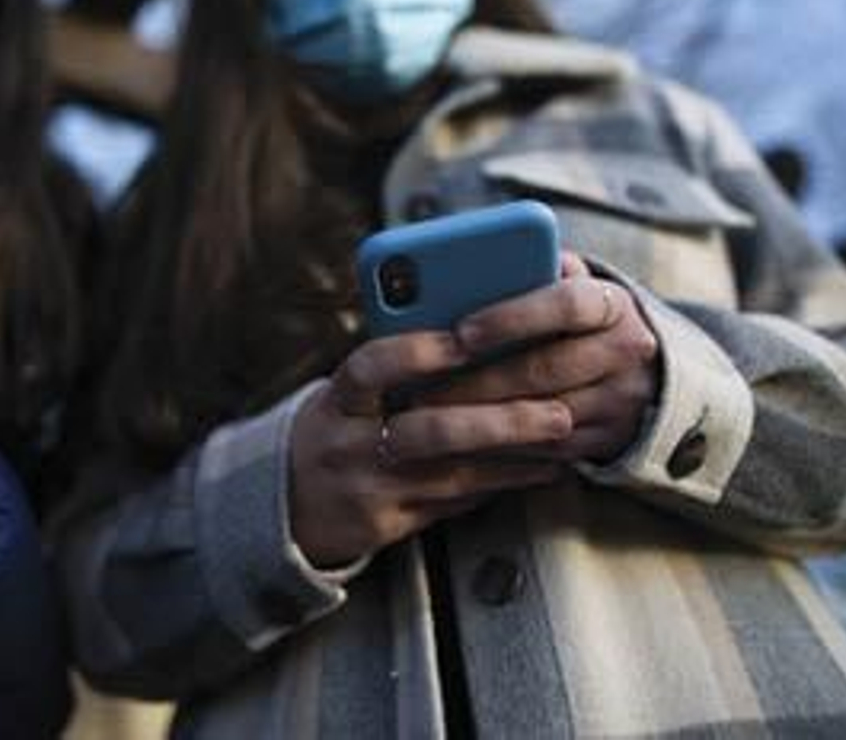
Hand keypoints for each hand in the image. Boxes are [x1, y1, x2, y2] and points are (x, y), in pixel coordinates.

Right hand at [288, 331, 570, 568]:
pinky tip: (539, 467)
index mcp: (338, 399)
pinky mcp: (387, 524)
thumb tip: (472, 322)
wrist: (284, 503)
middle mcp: (349, 444)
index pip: (372, 368)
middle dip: (499, 419)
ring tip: (561, 434)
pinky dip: (501, 482)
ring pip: (452, 472)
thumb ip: (394, 364)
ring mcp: (369, 489)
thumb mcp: (346, 393)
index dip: (419, 352)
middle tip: (554, 408)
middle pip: (429, 430)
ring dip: (514, 454)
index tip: (469, 337)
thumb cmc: (335, 428)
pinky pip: (455, 502)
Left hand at [439, 253, 660, 463]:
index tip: (461, 331)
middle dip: (479, 380)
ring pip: (541, 417)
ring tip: (430, 418)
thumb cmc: (574, 317)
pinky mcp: (607, 442)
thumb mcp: (564, 282)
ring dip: (482, 420)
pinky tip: (457, 443)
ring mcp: (620, 402)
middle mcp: (625, 352)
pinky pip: (545, 451)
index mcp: (612, 302)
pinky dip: (498, 448)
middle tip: (422, 388)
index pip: (567, 304)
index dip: (511, 317)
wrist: (642, 369)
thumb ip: (529, 268)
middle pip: (545, 368)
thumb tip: (466, 263)